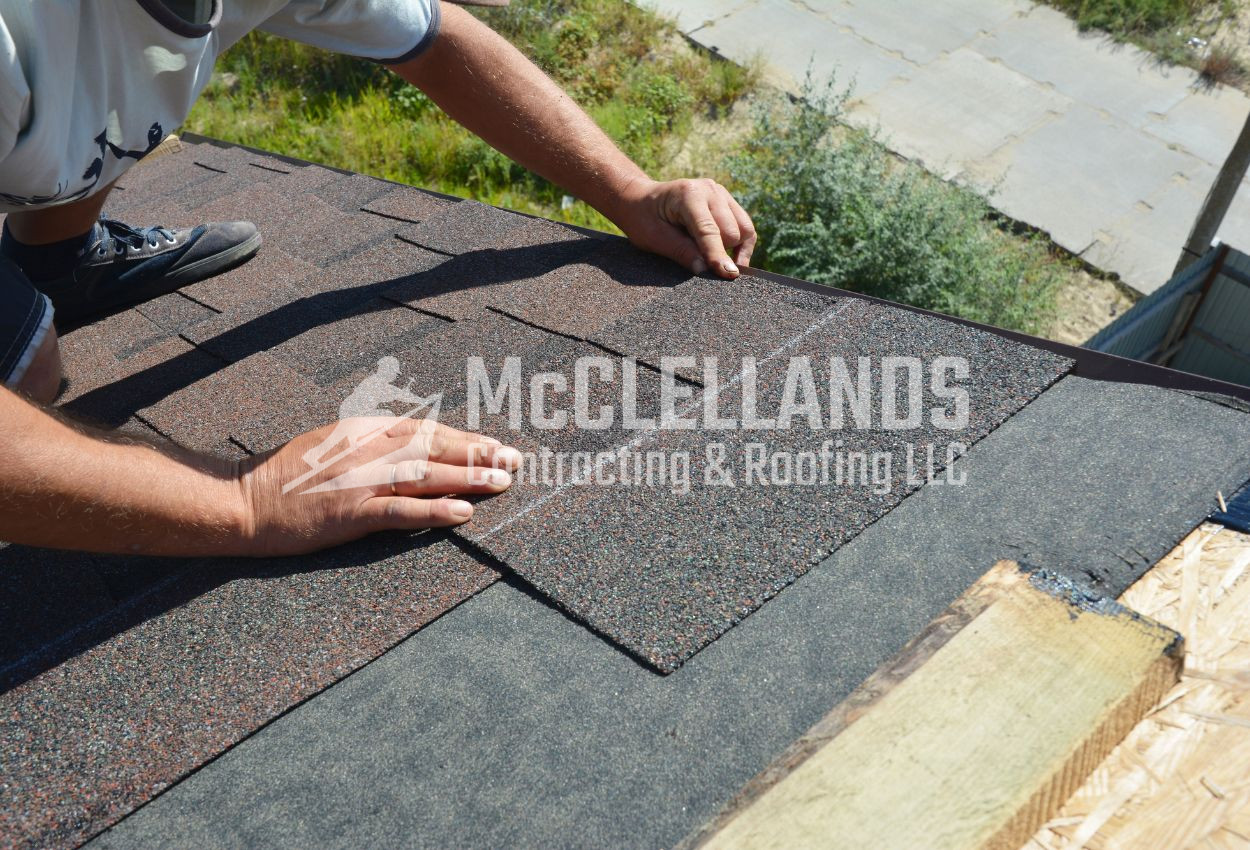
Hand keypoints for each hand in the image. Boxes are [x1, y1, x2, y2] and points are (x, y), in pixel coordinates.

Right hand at [236, 416, 520, 556]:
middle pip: (434, 448)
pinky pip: (401, 511)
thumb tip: (412, 446)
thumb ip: (371, 443)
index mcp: (364, 430)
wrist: (243, 500)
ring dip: (468, 478)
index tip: (496, 444)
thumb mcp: (332, 444)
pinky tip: (463, 514)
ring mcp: (360, 482)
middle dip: (478, 454)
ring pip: (426, 475)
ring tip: (503, 482)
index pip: (426, 430)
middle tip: (514, 461)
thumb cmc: (286, 476)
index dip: (464, 438)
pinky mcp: (351, 513)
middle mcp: (368, 450)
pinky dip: (434, 512)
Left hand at [613, 177, 756, 278]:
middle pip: (732, 231)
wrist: (640, 199)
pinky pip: (744, 226)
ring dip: (734, 248)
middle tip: (702, 264)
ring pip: (744, 229)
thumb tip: (706, 270)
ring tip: (715, 260)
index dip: (718, 255)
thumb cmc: (642, 219)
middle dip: (722, 252)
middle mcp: (709, 190)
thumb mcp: (654, 238)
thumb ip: (681, 251)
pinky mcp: (726, 200)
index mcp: (688, 195)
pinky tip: (729, 256)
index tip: (728, 274)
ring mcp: (720, 192)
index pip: (709, 231)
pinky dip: (740, 243)